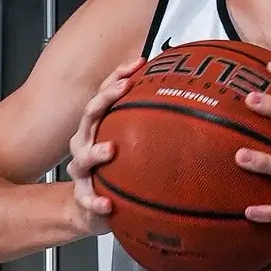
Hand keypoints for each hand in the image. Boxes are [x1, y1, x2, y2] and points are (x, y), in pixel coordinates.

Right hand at [63, 57, 140, 232]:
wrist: (92, 207)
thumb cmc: (115, 168)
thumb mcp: (132, 144)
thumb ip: (150, 125)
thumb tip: (188, 101)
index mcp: (97, 126)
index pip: (105, 94)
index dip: (118, 76)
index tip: (139, 63)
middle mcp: (85, 142)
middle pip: (90, 114)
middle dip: (105, 99)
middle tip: (123, 89)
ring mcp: (82, 169)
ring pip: (82, 157)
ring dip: (95, 152)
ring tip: (110, 149)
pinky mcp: (83, 196)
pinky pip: (87, 199)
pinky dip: (95, 202)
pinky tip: (107, 204)